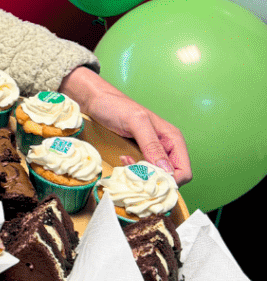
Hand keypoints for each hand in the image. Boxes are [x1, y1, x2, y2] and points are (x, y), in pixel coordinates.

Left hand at [58, 66, 191, 184]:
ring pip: (155, 176)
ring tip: (125, 161)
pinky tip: (123, 159)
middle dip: (153, 179)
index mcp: (173, 139)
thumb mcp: (136, 122)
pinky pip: (142, 172)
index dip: (170, 180)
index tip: (148, 177)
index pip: (184, 172)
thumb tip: (166, 171)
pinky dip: (134, 170)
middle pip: (170, 178)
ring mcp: (152, 152)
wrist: (96, 100)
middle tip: (134, 168)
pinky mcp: (139, 154)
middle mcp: (166, 148)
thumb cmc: (115, 106)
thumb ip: (152, 145)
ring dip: (141, 175)